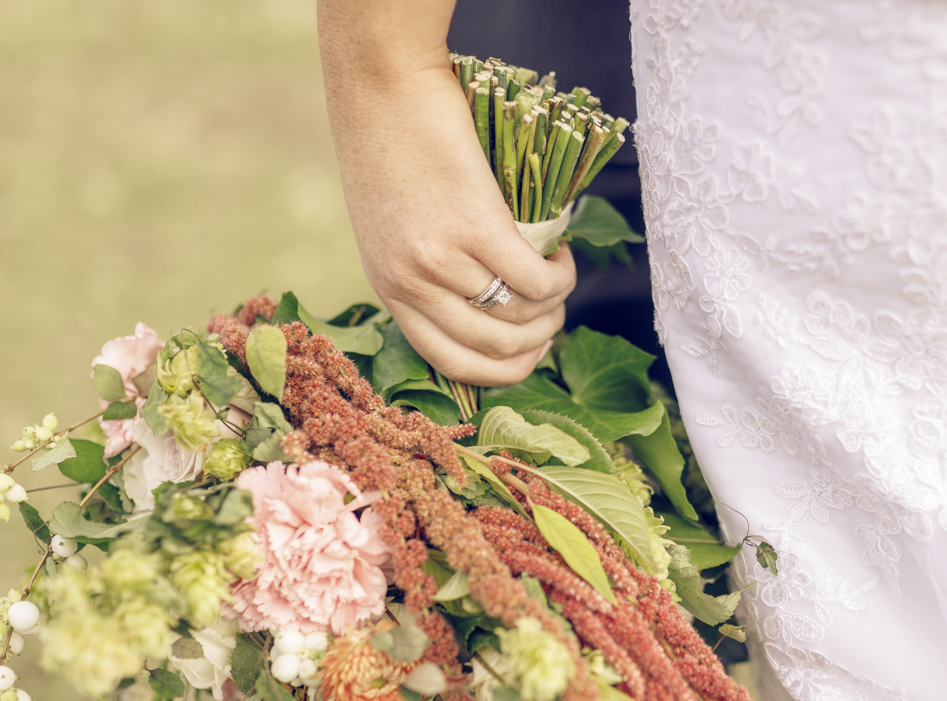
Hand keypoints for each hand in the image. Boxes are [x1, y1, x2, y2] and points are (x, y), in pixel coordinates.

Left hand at [318, 2, 575, 385]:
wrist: (384, 85)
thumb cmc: (388, 144)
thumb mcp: (391, 225)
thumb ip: (422, 268)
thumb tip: (485, 301)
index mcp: (388, 289)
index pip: (451, 362)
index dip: (502, 370)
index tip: (531, 353)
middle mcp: (411, 284)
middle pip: (493, 347)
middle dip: (539, 338)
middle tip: (556, 308)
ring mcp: (441, 259)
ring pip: (519, 314)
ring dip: (555, 304)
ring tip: (560, 274)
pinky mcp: (475, 227)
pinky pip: (536, 278)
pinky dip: (561, 275)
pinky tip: (562, 253)